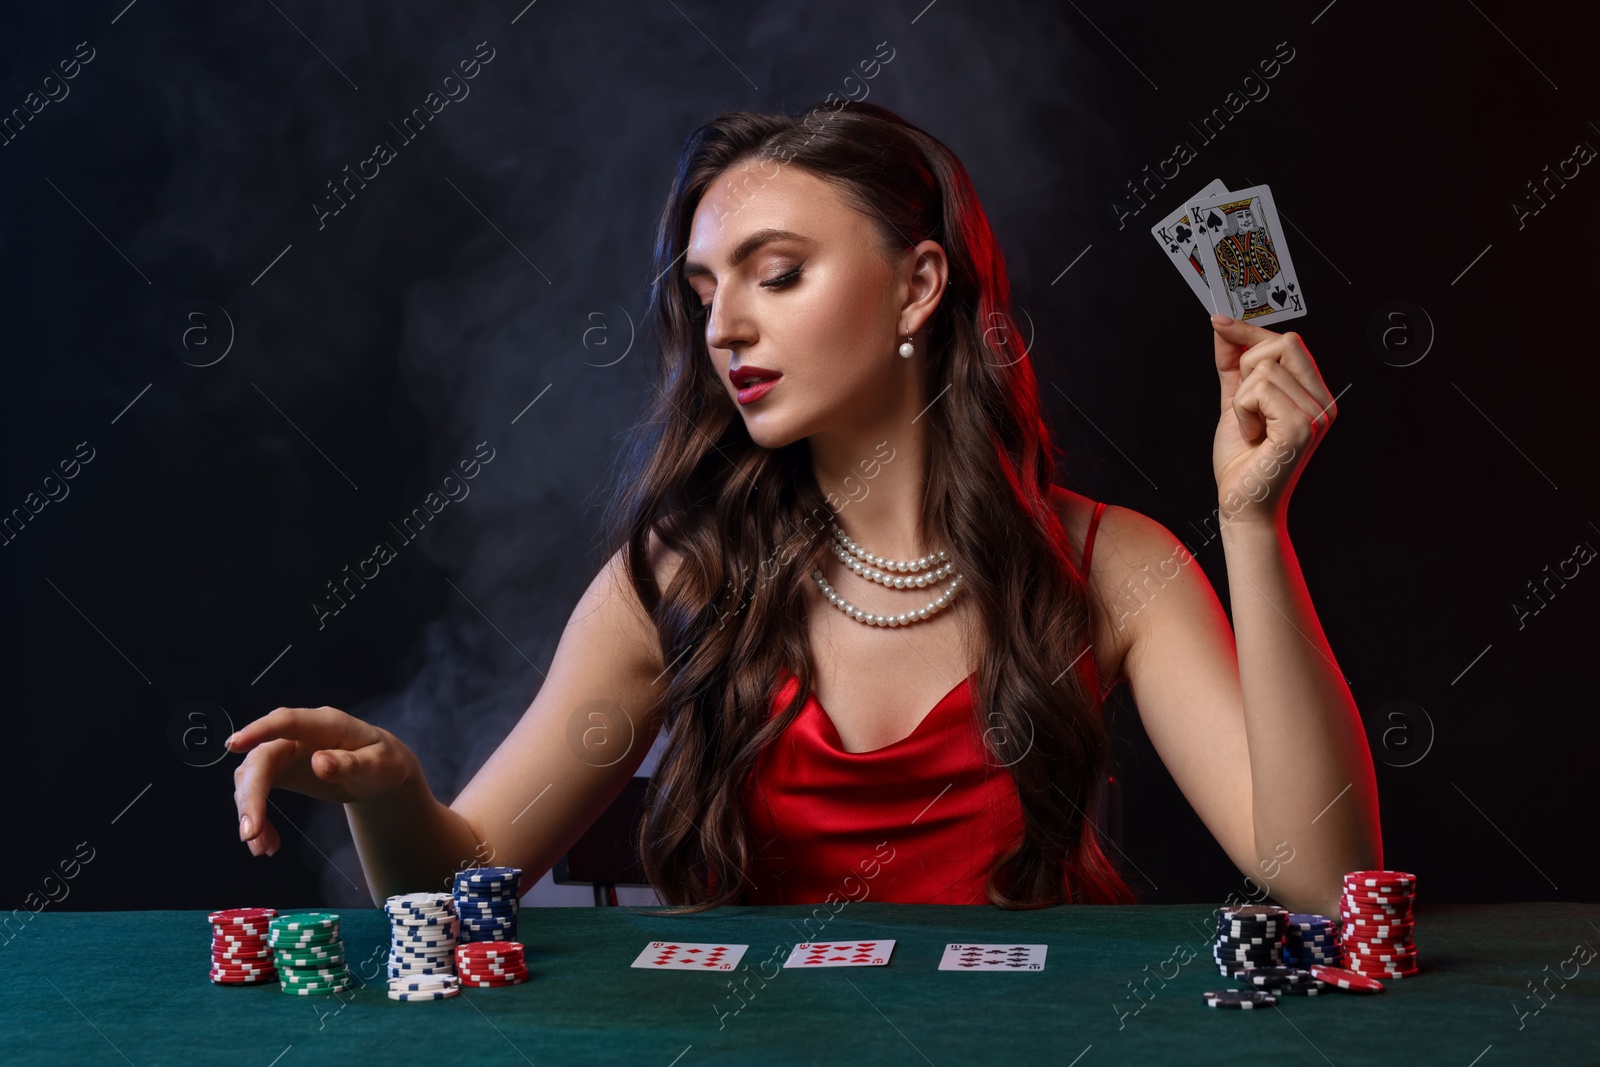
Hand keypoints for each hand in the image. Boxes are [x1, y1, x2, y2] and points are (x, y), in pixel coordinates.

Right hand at [226, 706, 418, 856]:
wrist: (378, 773)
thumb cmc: (382, 762)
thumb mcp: (377, 766)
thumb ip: (350, 764)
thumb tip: (320, 763)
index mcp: (325, 724)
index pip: (287, 721)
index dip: (259, 730)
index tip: (234, 745)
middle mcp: (298, 735)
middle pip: (261, 758)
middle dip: (251, 795)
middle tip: (250, 833)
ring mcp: (285, 752)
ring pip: (252, 777)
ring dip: (250, 812)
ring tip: (261, 848)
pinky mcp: (278, 770)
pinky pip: (256, 792)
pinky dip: (258, 818)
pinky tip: (268, 843)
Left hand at [1210, 314, 1337, 524]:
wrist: (1241, 503)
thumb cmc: (1242, 461)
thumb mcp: (1234, 401)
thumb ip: (1231, 364)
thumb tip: (1223, 326)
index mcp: (1312, 394)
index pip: (1288, 342)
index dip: (1251, 332)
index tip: (1220, 323)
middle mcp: (1322, 402)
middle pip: (1283, 344)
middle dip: (1247, 367)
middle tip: (1246, 405)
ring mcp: (1315, 414)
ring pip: (1263, 369)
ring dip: (1241, 399)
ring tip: (1251, 427)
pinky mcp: (1300, 427)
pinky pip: (1259, 391)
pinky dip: (1242, 411)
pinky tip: (1252, 434)